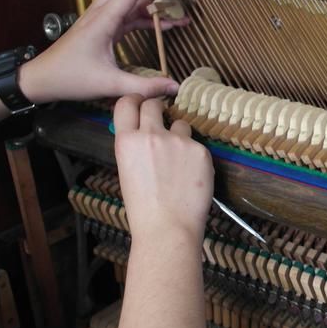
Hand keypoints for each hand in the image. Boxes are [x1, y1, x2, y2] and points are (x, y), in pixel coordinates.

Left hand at [18, 0, 189, 103]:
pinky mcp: (102, 28)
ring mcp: (100, 19)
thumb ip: (144, 86)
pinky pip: (126, 14)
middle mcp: (100, 13)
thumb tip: (174, 87)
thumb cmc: (70, 79)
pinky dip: (144, 16)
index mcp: (102, 20)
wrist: (41, 79)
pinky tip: (162, 25)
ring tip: (174, 10)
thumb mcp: (109, 84)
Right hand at [114, 95, 213, 244]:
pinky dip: (195, 157)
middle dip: (157, 110)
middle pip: (154, 104)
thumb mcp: (127, 172)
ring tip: (178, 162)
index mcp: (127, 141)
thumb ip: (135, 148)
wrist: (168, 228)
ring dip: (179, 135)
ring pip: (180, 124)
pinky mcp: (200, 150)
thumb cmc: (144, 208)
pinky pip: (197, 145)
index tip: (140, 101)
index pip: (126, 103)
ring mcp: (178, 141)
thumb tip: (143, 134)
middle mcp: (151, 135)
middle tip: (161, 122)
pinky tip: (190, 177)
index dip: (134, 100)